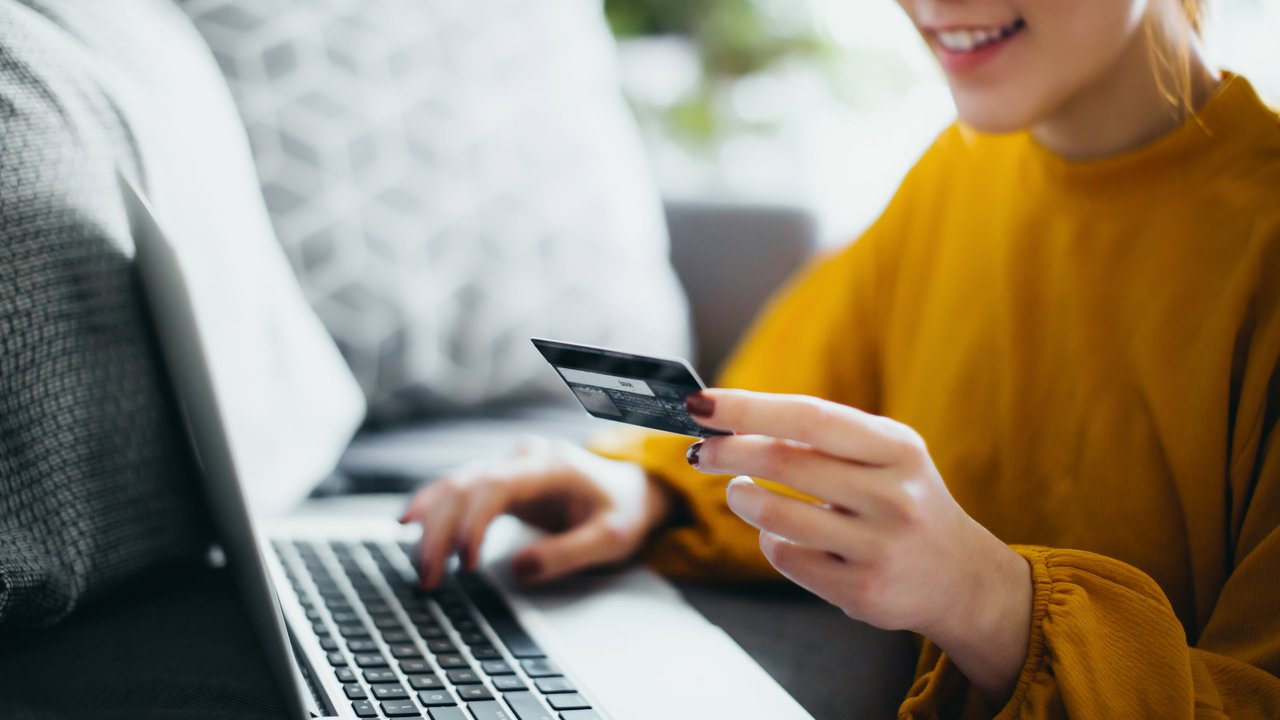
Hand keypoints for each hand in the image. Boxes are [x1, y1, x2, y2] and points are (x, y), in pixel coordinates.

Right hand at [398, 437, 675, 588]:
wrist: (631, 490)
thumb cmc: (622, 511)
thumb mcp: (610, 538)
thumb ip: (568, 553)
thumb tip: (518, 569)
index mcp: (549, 465)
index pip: (495, 485)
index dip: (472, 522)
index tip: (465, 564)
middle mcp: (522, 458)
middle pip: (464, 485)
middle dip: (440, 532)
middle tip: (428, 578)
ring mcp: (509, 466)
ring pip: (454, 485)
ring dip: (431, 524)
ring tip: (420, 568)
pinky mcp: (501, 480)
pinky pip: (458, 490)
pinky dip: (433, 508)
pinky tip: (410, 524)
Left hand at [685, 389, 1031, 704]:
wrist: (959, 576)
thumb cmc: (900, 499)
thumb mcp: (884, 455)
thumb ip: (823, 437)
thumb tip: (734, 420)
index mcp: (898, 448)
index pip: (810, 417)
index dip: (748, 408)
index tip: (701, 403)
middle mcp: (894, 495)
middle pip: (784, 461)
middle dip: (729, 452)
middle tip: (703, 451)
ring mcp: (880, 546)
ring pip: (775, 514)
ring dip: (742, 498)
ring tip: (740, 491)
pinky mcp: (863, 590)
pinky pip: (787, 556)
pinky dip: (770, 540)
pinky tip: (781, 533)